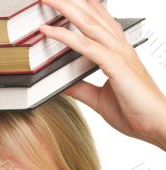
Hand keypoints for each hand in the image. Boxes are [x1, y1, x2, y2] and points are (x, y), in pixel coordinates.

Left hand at [40, 0, 165, 149]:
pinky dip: (66, 37)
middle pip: (90, 15)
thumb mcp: (98, 99)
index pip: (97, 22)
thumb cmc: (135, 112)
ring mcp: (118, 54)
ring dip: (65, 8)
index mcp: (118, 52)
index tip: (62, 1)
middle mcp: (118, 47)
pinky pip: (86, 46)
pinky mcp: (116, 65)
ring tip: (47, 0)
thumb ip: (81, 89)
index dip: (80, 8)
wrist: (156, 125)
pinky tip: (49, 31)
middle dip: (69, 1)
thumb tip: (61, 85)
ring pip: (87, 23)